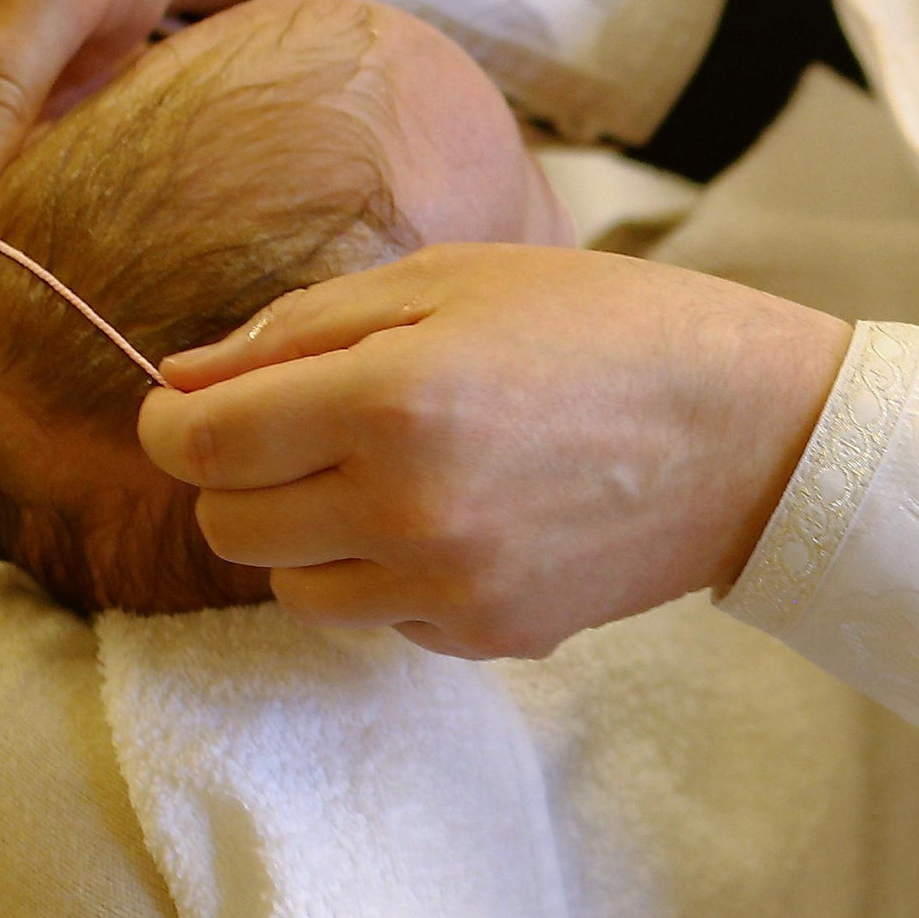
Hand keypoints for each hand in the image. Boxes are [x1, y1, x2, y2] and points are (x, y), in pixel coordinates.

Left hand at [137, 245, 852, 658]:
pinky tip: (448, 513)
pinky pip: (376, 617)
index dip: (169, 423)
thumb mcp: (448, 282)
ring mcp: (448, 586)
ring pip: (290, 589)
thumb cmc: (599, 325)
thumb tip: (181, 376)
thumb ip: (299, 327)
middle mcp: (407, 509)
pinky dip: (381, 573)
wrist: (748, 430)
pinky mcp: (487, 635)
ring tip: (377, 469)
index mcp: (390, 400)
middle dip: (233, 476)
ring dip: (303, 533)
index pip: (202, 445)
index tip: (183, 404)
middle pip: (228, 528)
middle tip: (290, 427)